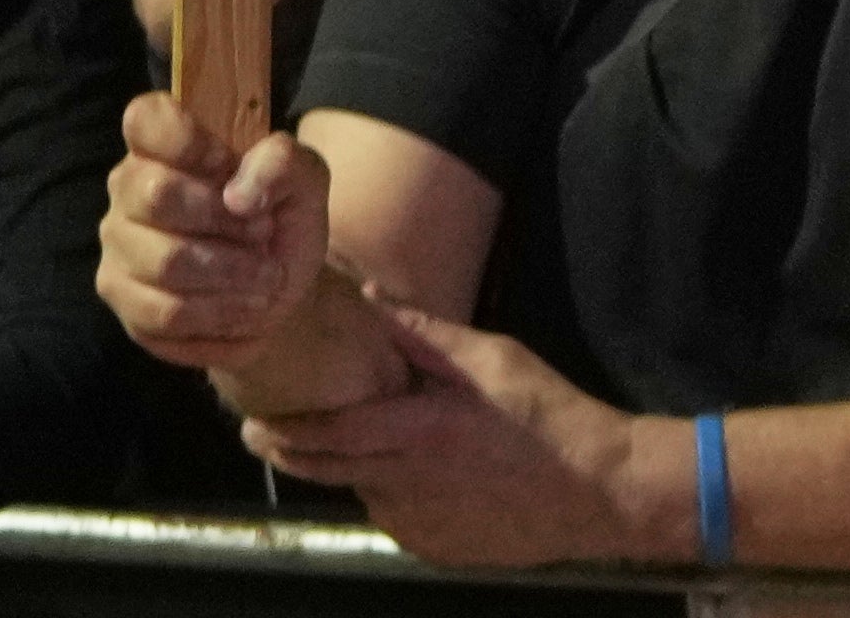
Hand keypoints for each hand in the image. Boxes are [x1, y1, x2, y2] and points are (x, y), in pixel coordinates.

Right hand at [99, 91, 342, 373]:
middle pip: (156, 195)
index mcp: (164, 141)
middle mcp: (128, 187)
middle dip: (225, 221)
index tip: (229, 164)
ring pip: (164, 263)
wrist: (275, 289)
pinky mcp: (124, 301)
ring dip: (230, 274)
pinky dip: (218, 313)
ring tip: (265, 278)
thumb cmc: (279, 219)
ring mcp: (119, 245)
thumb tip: (240, 192)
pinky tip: (243, 306)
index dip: (186, 139)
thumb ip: (283, 162)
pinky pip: (164, 313)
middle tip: (263, 232)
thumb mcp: (304, 181)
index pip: (145, 119)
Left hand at [242, 303, 678, 567]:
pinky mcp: (437, 548)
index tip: (254, 420)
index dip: (286, 429)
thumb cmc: (546, 415)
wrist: (595, 490)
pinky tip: (419, 475)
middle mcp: (408, 484)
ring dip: (352, 470)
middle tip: (264, 436)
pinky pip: (397, 517)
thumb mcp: (489, 357)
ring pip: (364, 492)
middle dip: (291, 452)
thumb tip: (371, 299)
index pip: (329, 433)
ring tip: (363, 443)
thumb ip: (424, 333)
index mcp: (417, 430)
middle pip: (328, 470)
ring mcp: (421, 523)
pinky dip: (392, 495)